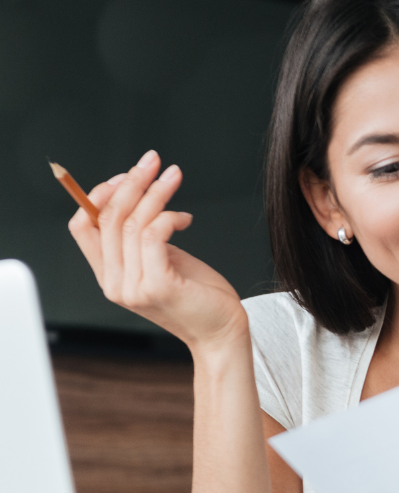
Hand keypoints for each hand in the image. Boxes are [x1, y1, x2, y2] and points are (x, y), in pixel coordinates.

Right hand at [68, 150, 246, 351]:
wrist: (222, 332)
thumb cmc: (198, 294)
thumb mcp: (163, 261)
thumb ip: (143, 240)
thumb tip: (138, 197)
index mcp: (110, 276)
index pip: (82, 228)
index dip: (98, 195)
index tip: (126, 175)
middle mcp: (114, 283)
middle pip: (107, 218)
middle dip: (131, 182)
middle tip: (152, 161)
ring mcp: (133, 287)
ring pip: (132, 222)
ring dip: (155, 192)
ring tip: (174, 176)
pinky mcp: (158, 285)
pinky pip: (153, 235)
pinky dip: (169, 216)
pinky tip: (185, 218)